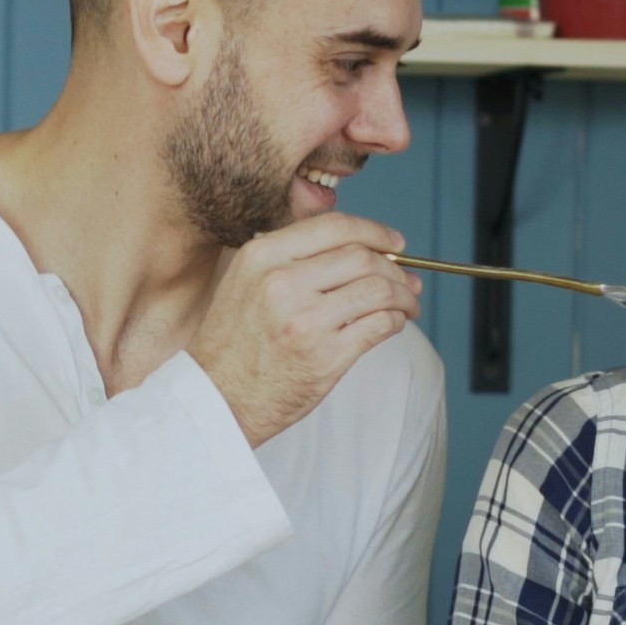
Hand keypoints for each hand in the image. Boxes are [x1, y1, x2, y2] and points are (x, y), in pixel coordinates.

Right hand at [187, 215, 421, 445]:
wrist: (217, 399)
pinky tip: (393, 323)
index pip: (335, 226)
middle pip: (363, 257)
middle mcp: (282, 284)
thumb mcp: (246, 281)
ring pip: (378, 290)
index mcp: (262, 257)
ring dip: (404, 295)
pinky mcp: (326, 357)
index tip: (395, 241)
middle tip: (407, 279)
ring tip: (408, 303)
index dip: (374, 230)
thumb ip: (291, 256)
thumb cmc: (234, 342)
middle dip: (395, 266)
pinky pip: (380, 326)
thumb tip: (359, 244)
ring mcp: (306, 322)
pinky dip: (396, 320)